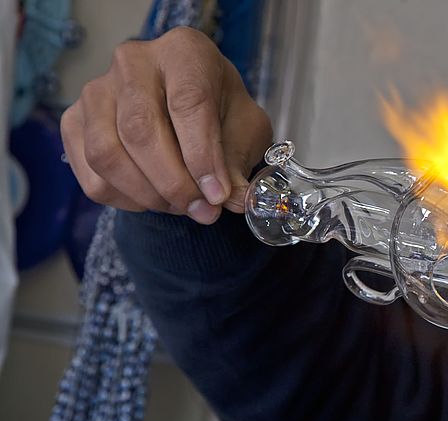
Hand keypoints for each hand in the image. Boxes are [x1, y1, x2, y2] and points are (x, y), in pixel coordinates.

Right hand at [60, 26, 272, 223]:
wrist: (189, 108)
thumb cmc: (221, 113)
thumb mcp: (245, 130)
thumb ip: (238, 162)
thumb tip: (233, 200)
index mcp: (184, 52)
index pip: (187, 103)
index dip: (202, 157)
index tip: (217, 195)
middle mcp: (132, 62)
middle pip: (140, 131)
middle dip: (174, 184)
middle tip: (202, 211)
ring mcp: (96, 90)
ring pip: (107, 154)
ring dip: (148, 195)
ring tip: (181, 206)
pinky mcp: (73, 121)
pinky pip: (91, 175)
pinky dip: (125, 199)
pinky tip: (153, 198)